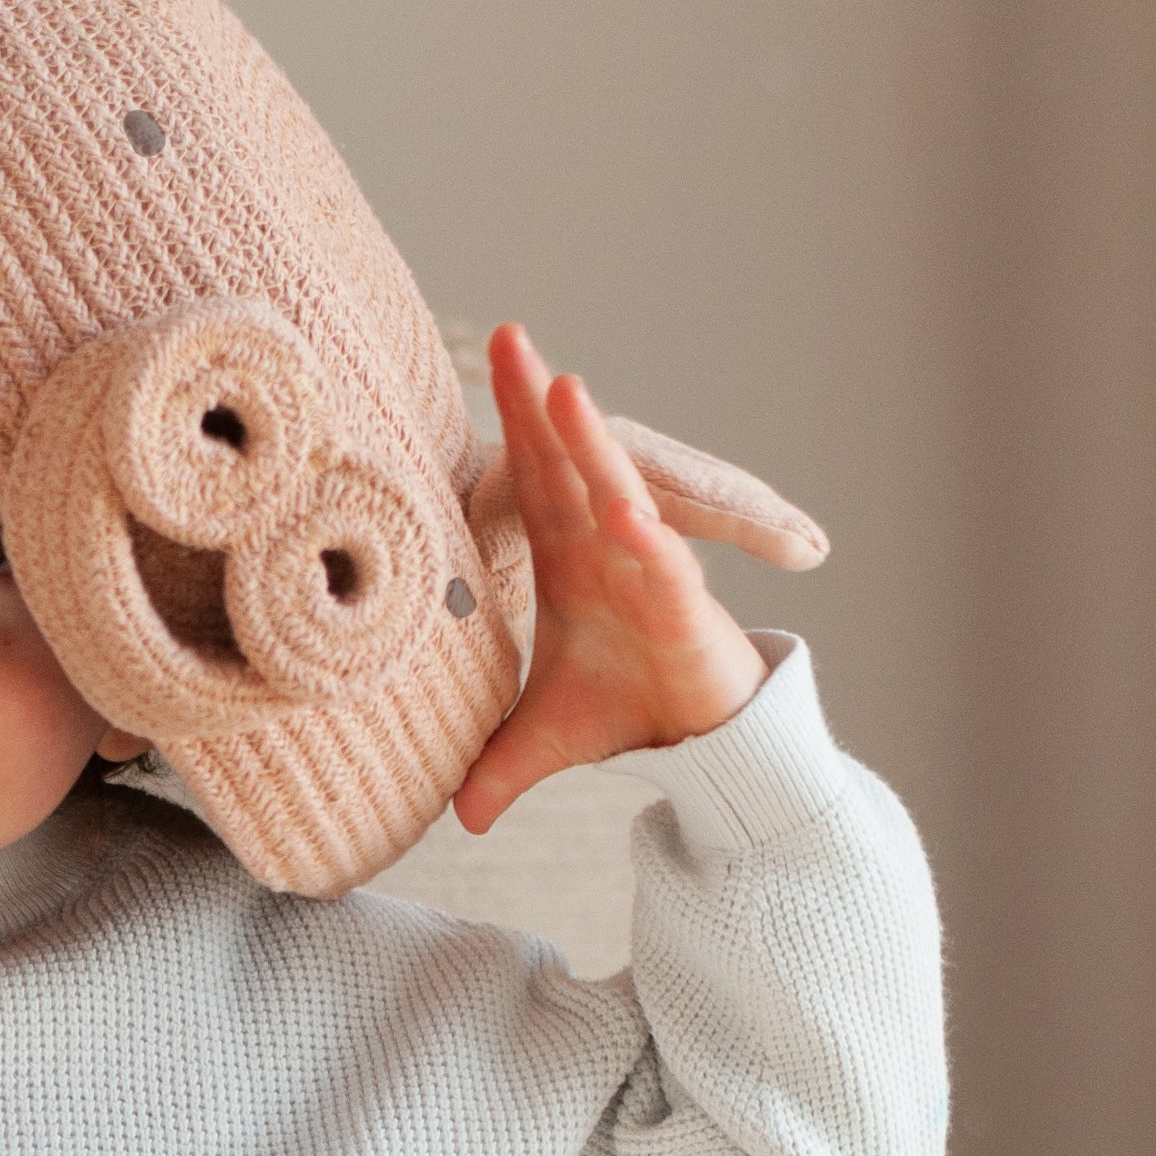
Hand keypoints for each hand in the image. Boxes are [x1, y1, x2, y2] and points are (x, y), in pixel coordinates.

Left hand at [451, 325, 767, 834]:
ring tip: (565, 390)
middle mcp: (608, 548)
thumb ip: (495, 765)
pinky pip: (665, 568)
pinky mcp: (686, 609)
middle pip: (567, 464)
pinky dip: (647, 543)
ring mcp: (648, 572)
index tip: (467, 375)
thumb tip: (455, 818)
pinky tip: (624, 514)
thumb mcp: (542, 738)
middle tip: (507, 336)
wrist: (701, 742)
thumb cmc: (627, 707)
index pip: (530, 479)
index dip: (503, 429)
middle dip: (537, 403)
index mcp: (569, 554)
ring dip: (591, 447)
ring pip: (617, 499)